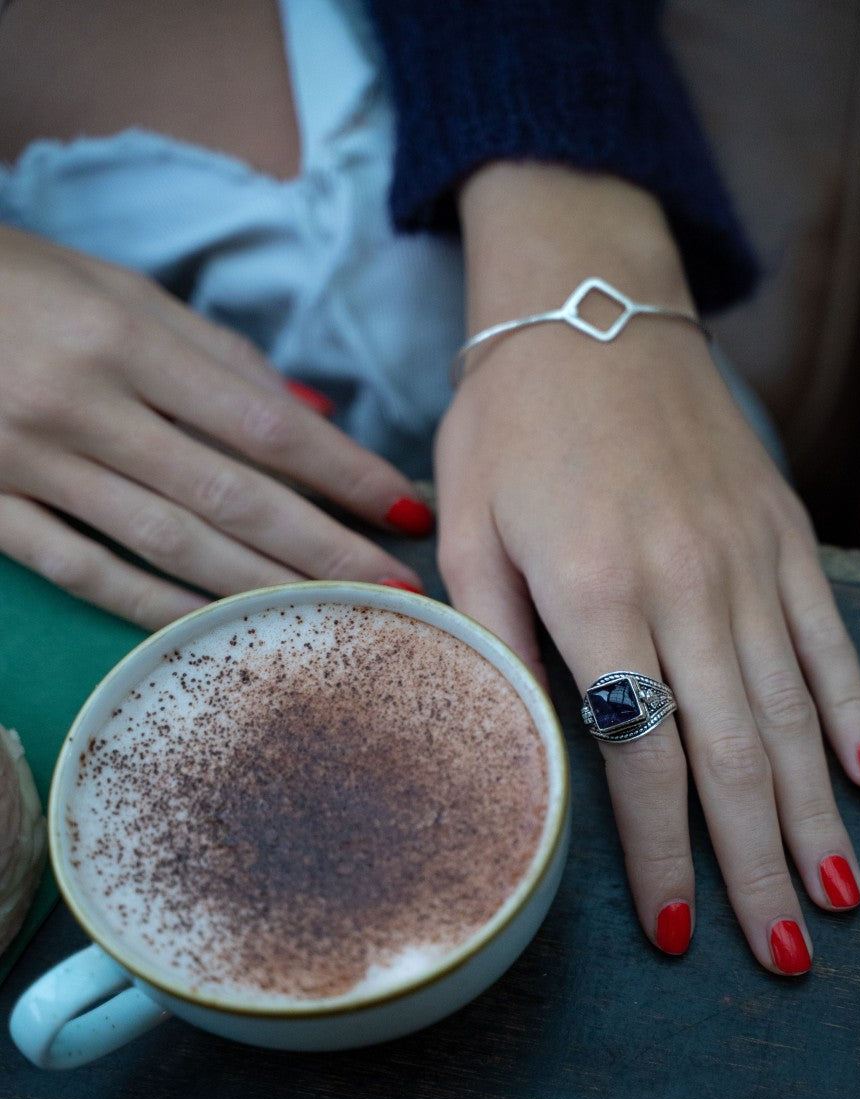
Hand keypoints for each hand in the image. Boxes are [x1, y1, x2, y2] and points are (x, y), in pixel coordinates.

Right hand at [0, 227, 429, 625]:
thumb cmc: (22, 285)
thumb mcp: (121, 293)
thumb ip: (220, 356)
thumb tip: (318, 418)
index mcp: (126, 340)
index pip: (264, 423)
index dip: (344, 472)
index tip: (403, 508)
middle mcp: (83, 405)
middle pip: (231, 495)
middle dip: (323, 548)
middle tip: (398, 587)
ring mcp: (30, 463)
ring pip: (167, 543)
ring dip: (258, 589)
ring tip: (331, 618)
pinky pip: (83, 570)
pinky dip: (153, 605)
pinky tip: (215, 633)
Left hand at [437, 164, 859, 974]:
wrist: (590, 304)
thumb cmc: (510, 420)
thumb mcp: (469, 527)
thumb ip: (498, 638)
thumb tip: (524, 739)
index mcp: (596, 589)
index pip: (641, 752)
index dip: (662, 851)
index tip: (677, 926)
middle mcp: (687, 583)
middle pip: (734, 752)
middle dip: (759, 865)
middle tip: (783, 956)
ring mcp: (748, 556)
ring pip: (793, 709)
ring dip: (816, 813)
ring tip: (835, 897)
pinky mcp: (785, 530)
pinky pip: (828, 635)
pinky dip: (854, 710)